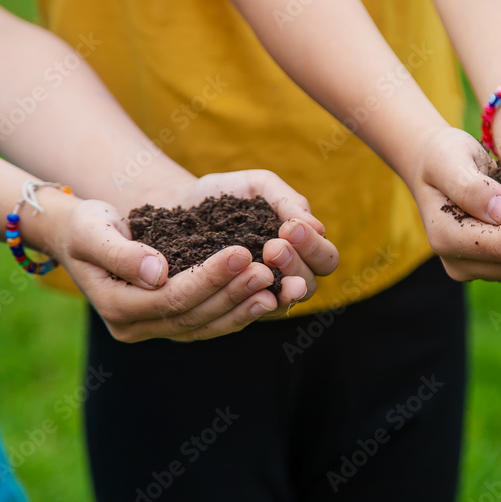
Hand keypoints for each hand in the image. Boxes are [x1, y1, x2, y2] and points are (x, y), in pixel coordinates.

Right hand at [38, 198, 280, 341]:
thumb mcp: (92, 232)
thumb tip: (157, 272)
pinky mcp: (174, 321)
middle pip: (194, 315)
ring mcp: (156, 328)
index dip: (208, 278)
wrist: (80, 234)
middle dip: (234, 293)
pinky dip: (241, 310)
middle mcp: (136, 327)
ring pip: (208, 325)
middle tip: (269, 271)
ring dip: (244, 308)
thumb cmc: (84, 226)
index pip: (172, 297)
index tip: (240, 253)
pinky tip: (270, 296)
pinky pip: (212, 322)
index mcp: (116, 308)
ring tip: (278, 288)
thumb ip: (121, 253)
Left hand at [139, 170, 338, 318]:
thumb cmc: (224, 194)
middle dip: (295, 265)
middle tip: (274, 247)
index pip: (325, 259)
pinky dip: (243, 302)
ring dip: (274, 285)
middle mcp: (285, 277)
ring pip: (280, 303)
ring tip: (258, 265)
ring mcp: (257, 295)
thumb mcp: (257, 187)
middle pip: (308, 285)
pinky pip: (242, 314)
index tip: (290, 228)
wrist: (176, 205)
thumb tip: (317, 226)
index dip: (313, 247)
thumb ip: (286, 201)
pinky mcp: (227, 307)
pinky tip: (237, 285)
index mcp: (301, 250)